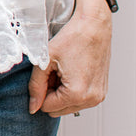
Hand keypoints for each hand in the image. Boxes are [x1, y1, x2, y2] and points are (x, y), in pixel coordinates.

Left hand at [28, 0, 112, 117]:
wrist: (94, 25)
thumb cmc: (73, 37)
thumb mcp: (46, 60)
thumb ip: (35, 85)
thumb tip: (33, 107)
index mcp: (77, 94)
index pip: (47, 107)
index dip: (41, 90)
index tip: (47, 73)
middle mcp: (91, 99)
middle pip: (58, 110)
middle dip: (52, 93)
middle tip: (54, 71)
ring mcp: (99, 96)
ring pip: (69, 106)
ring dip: (62, 92)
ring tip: (64, 70)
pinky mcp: (102, 91)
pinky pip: (80, 100)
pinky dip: (73, 89)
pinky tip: (74, 71)